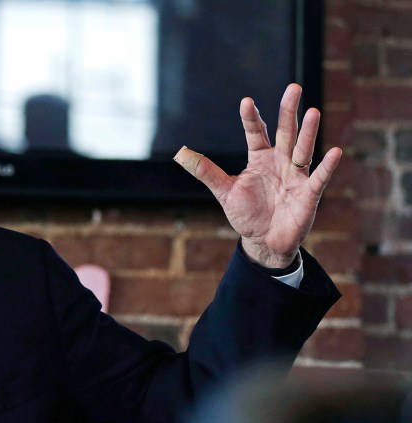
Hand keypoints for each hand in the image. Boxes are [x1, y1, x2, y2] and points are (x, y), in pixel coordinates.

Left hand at [174, 84, 342, 267]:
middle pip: (285, 132)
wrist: (264, 241)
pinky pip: (319, 177)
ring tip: (313, 112)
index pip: (256, 133)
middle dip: (288, 112)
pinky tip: (335, 151)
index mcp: (259, 159)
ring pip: (303, 149)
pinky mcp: (308, 193)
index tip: (246, 101)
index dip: (251, 118)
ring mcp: (296, 176)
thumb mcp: (224, 192)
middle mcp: (280, 162)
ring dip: (308, 132)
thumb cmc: (246, 214)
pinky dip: (326, 166)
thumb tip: (181, 154)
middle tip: (293, 88)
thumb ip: (207, 172)